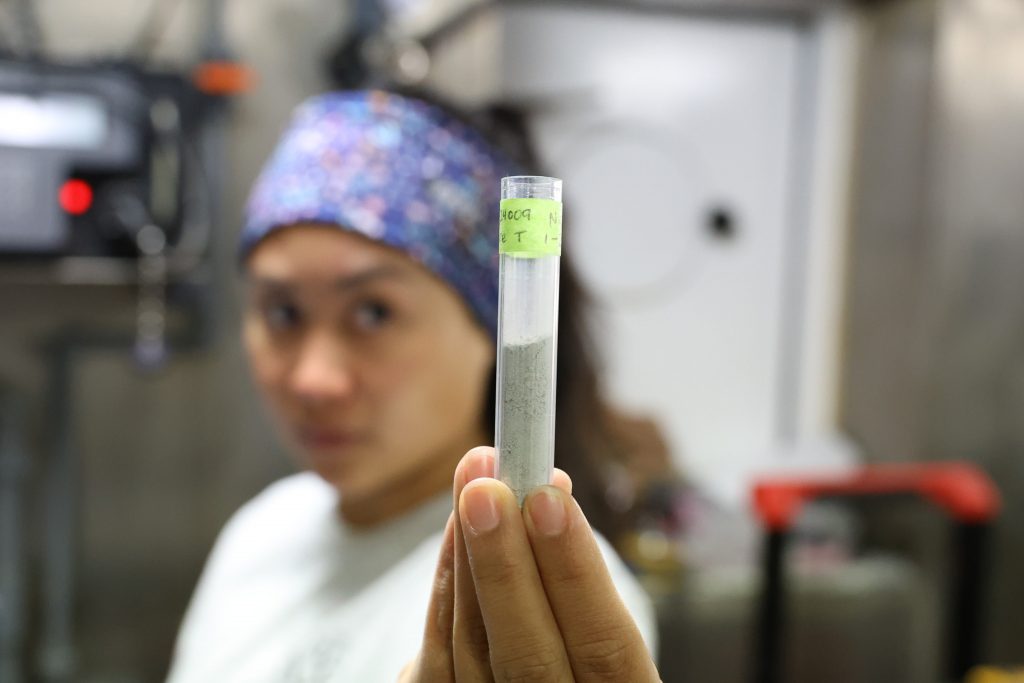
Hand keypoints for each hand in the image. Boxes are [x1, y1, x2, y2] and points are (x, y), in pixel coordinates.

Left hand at [400, 447, 660, 681]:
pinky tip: (455, 534)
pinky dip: (445, 589)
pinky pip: (436, 660)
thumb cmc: (578, 658)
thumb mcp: (599, 637)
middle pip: (530, 661)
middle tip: (486, 491)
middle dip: (504, 568)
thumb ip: (578, 588)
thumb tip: (547, 494)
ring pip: (473, 654)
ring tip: (472, 487)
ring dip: (467, 562)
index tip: (550, 501)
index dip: (578, 577)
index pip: (607, 651)